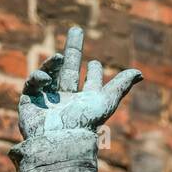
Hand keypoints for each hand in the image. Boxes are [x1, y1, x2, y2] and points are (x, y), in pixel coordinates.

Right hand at [18, 25, 141, 139]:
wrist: (58, 141)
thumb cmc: (84, 123)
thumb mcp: (106, 101)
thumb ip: (121, 85)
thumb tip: (141, 73)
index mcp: (86, 101)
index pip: (91, 82)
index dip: (94, 72)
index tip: (95, 63)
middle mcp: (68, 100)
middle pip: (70, 69)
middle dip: (73, 50)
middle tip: (76, 29)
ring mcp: (49, 100)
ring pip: (51, 74)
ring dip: (54, 63)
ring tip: (60, 57)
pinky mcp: (31, 102)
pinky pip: (33, 84)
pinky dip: (39, 77)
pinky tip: (45, 78)